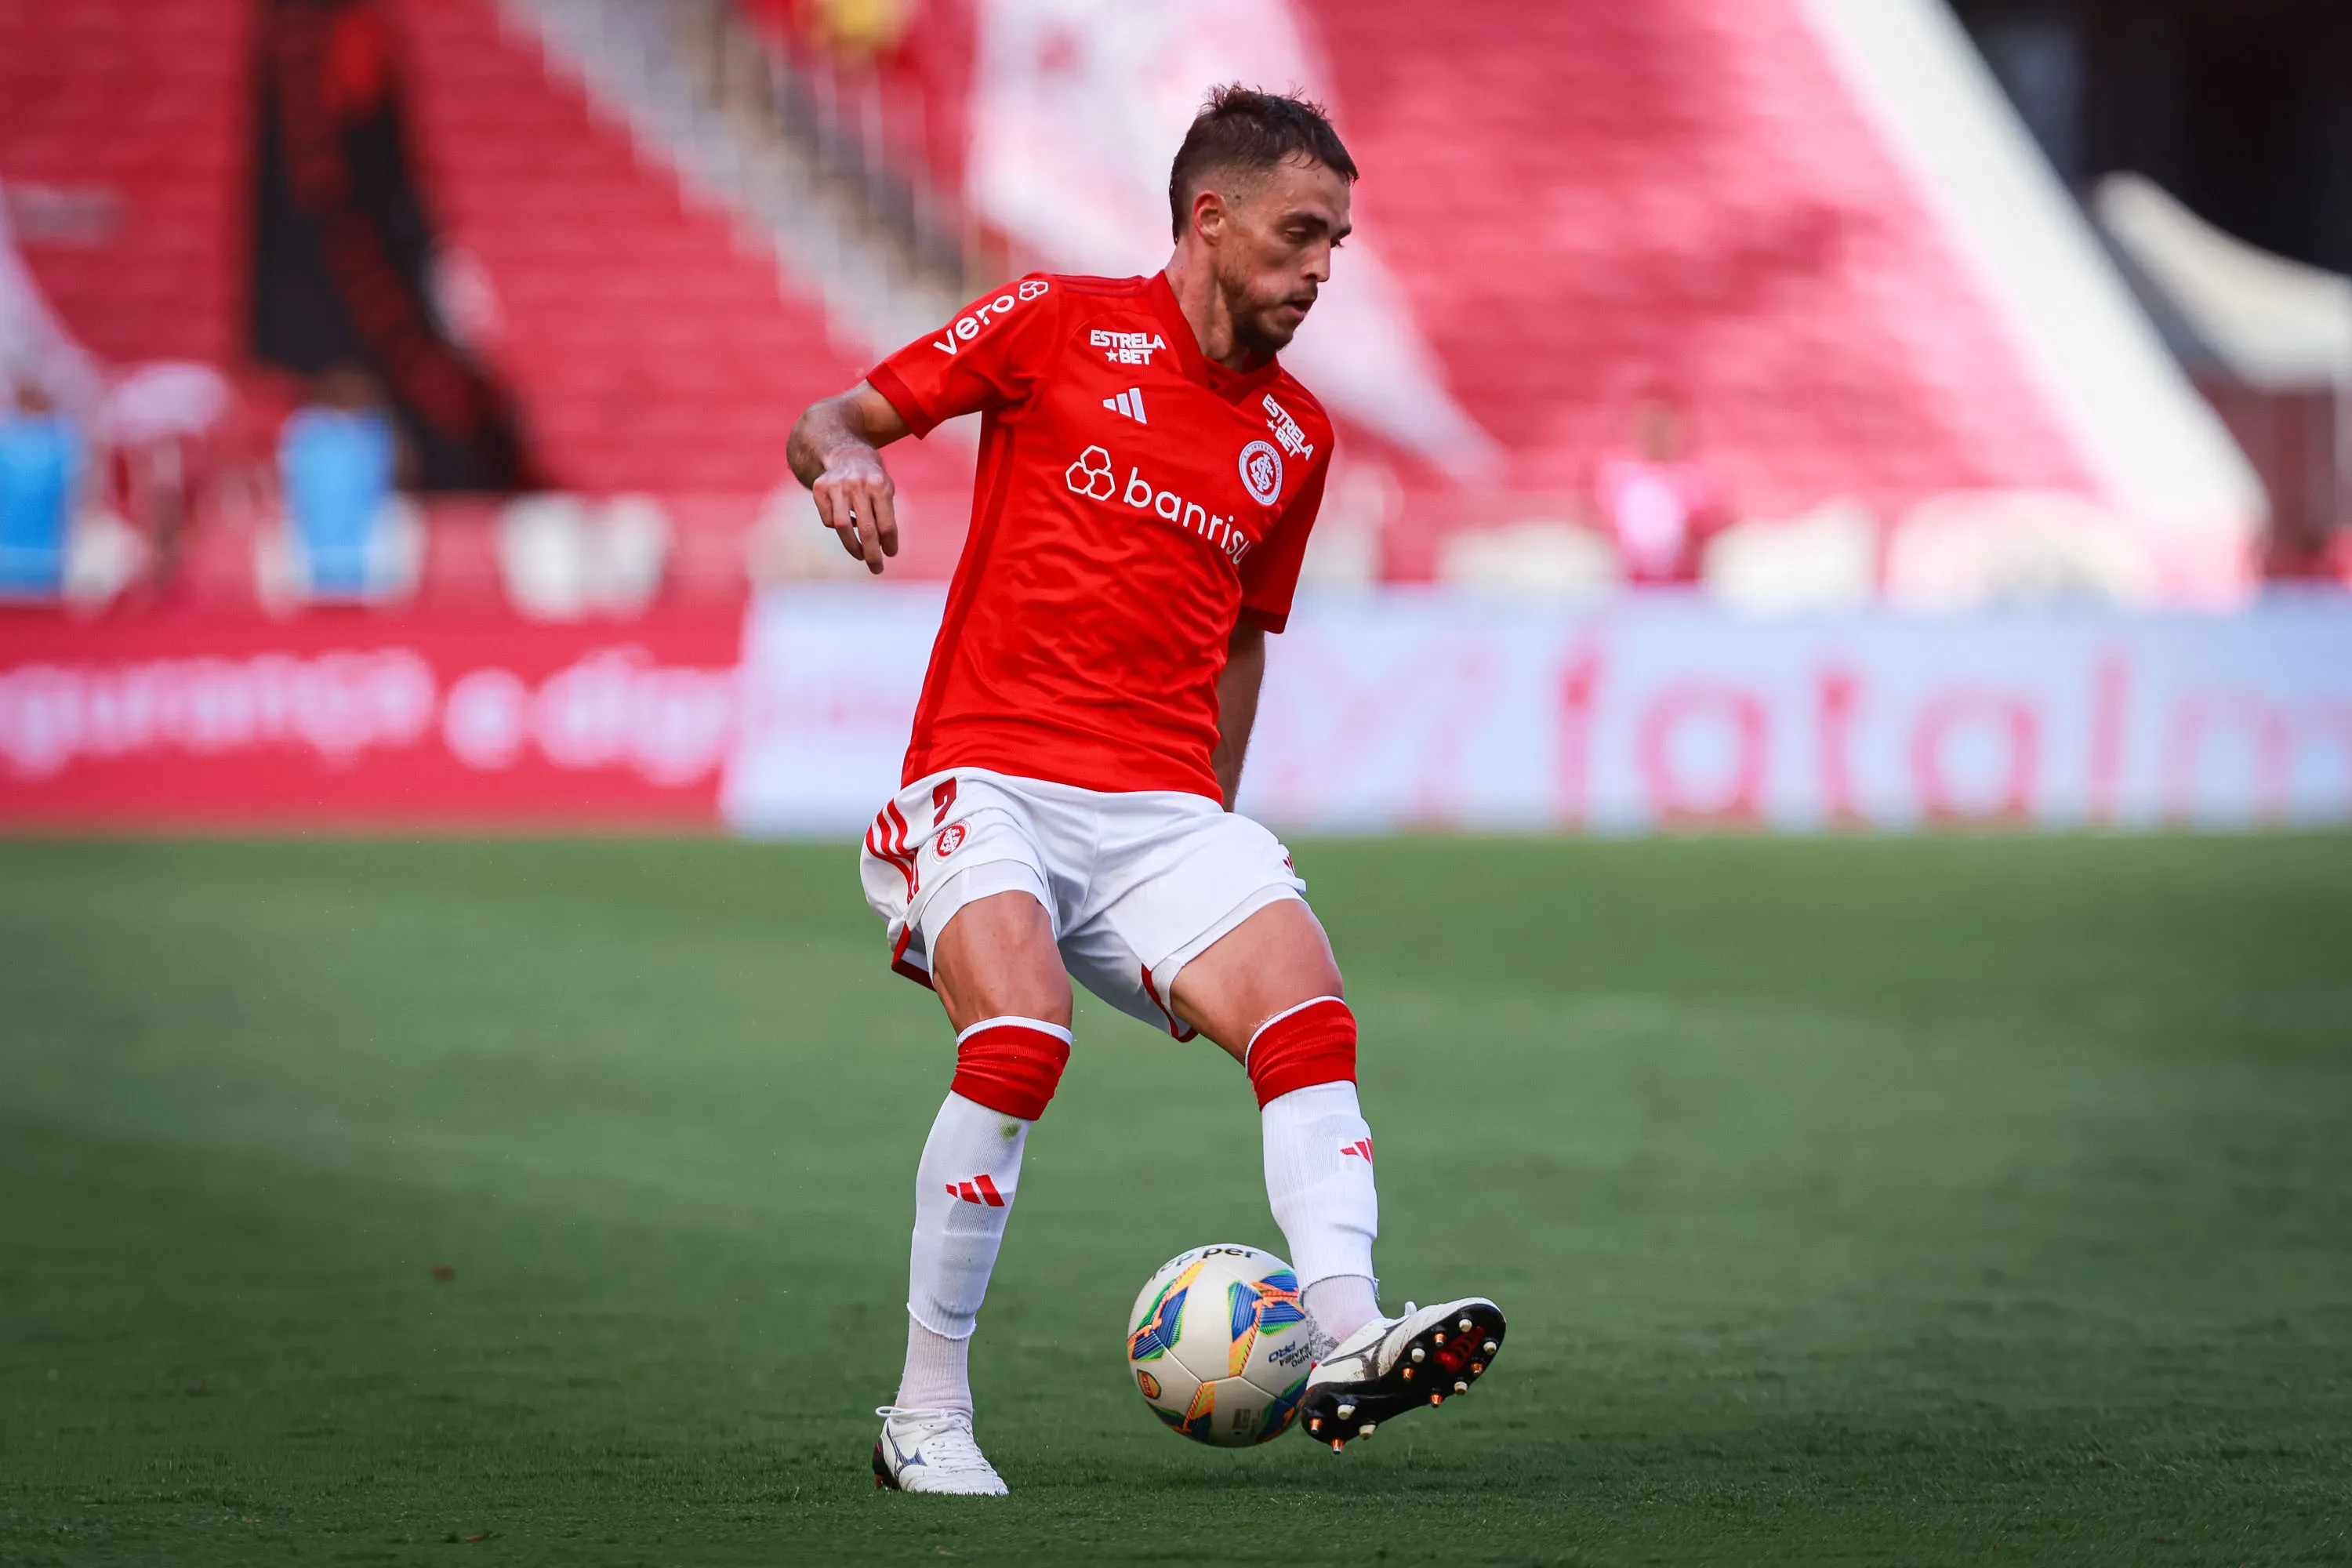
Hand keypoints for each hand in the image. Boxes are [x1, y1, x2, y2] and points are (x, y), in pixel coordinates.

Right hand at [811, 448, 899, 574]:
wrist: (845, 453)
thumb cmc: (872, 478)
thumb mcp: (886, 489)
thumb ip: (886, 515)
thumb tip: (884, 548)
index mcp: (879, 485)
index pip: (886, 524)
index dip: (890, 543)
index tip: (891, 555)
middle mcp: (857, 484)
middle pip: (867, 530)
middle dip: (873, 554)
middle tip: (877, 568)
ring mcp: (836, 486)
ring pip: (843, 528)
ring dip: (853, 547)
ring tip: (861, 556)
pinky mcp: (819, 488)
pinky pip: (828, 520)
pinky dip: (838, 528)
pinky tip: (848, 524)